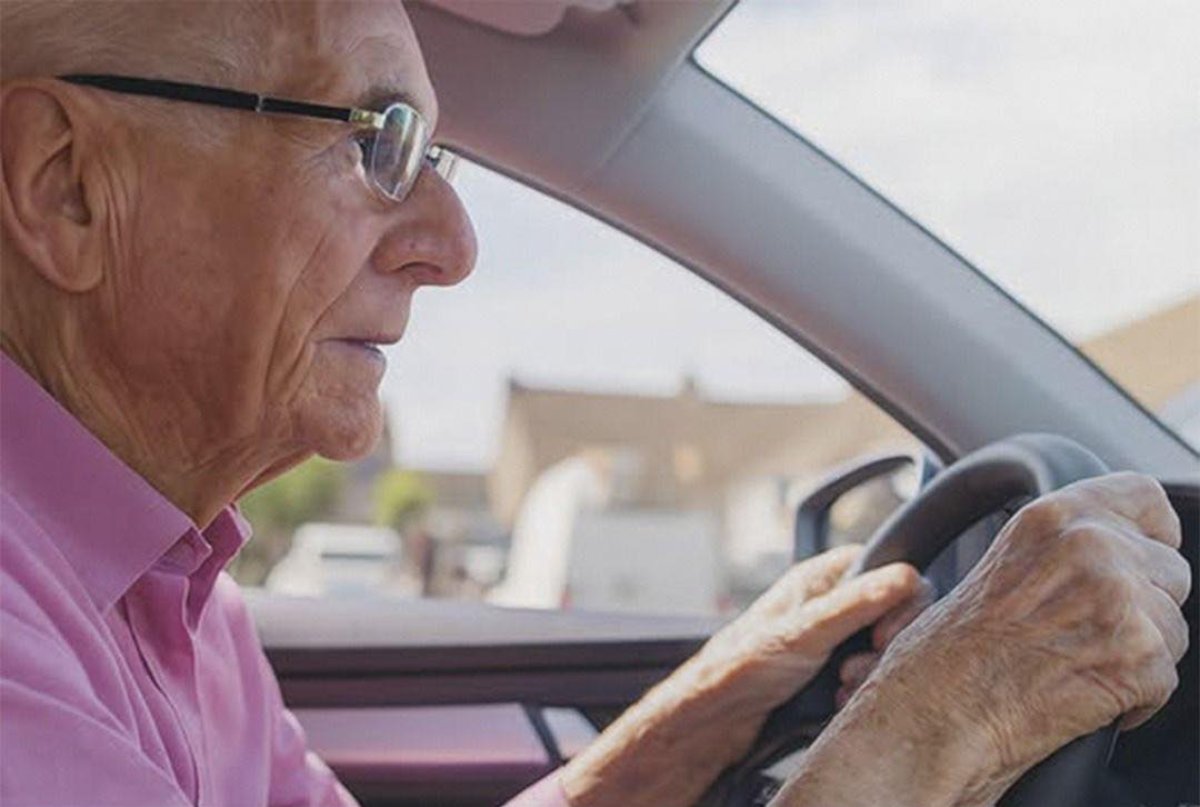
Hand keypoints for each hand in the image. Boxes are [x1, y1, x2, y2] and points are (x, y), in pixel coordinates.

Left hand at [561, 544, 926, 806]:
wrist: (712, 717)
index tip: (886, 631)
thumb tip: (904, 577)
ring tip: (840, 685)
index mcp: (819, 577)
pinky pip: (865, 674)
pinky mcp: (828, 669)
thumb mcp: (804, 631)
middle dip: (884, 644)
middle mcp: (827, 602)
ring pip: (881, 647)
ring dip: (870, 671)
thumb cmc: (739, 665)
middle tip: (856, 664)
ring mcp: (829, 636)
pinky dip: (858, 689)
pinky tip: (837, 700)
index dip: (898, 596)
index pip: (884, 566)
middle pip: (890, 611)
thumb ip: (856, 604)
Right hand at [777, 472, 1189, 806]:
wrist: (937, 708)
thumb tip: (1119, 552)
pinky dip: (1134, 700)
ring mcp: (1119, 599)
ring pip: (1174, 628)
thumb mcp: (1004, 563)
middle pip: (1171, 569)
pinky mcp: (1139, 655)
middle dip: (1144, 605)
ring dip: (1139, 655)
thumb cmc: (950, 649)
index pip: (1145, 496)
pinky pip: (1167, 679)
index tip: (1143, 554)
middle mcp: (1092, 546)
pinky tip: (1084, 697)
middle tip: (1089, 634)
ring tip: (1077, 667)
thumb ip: (1064, 548)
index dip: (1150, 532)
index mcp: (1054, 516)